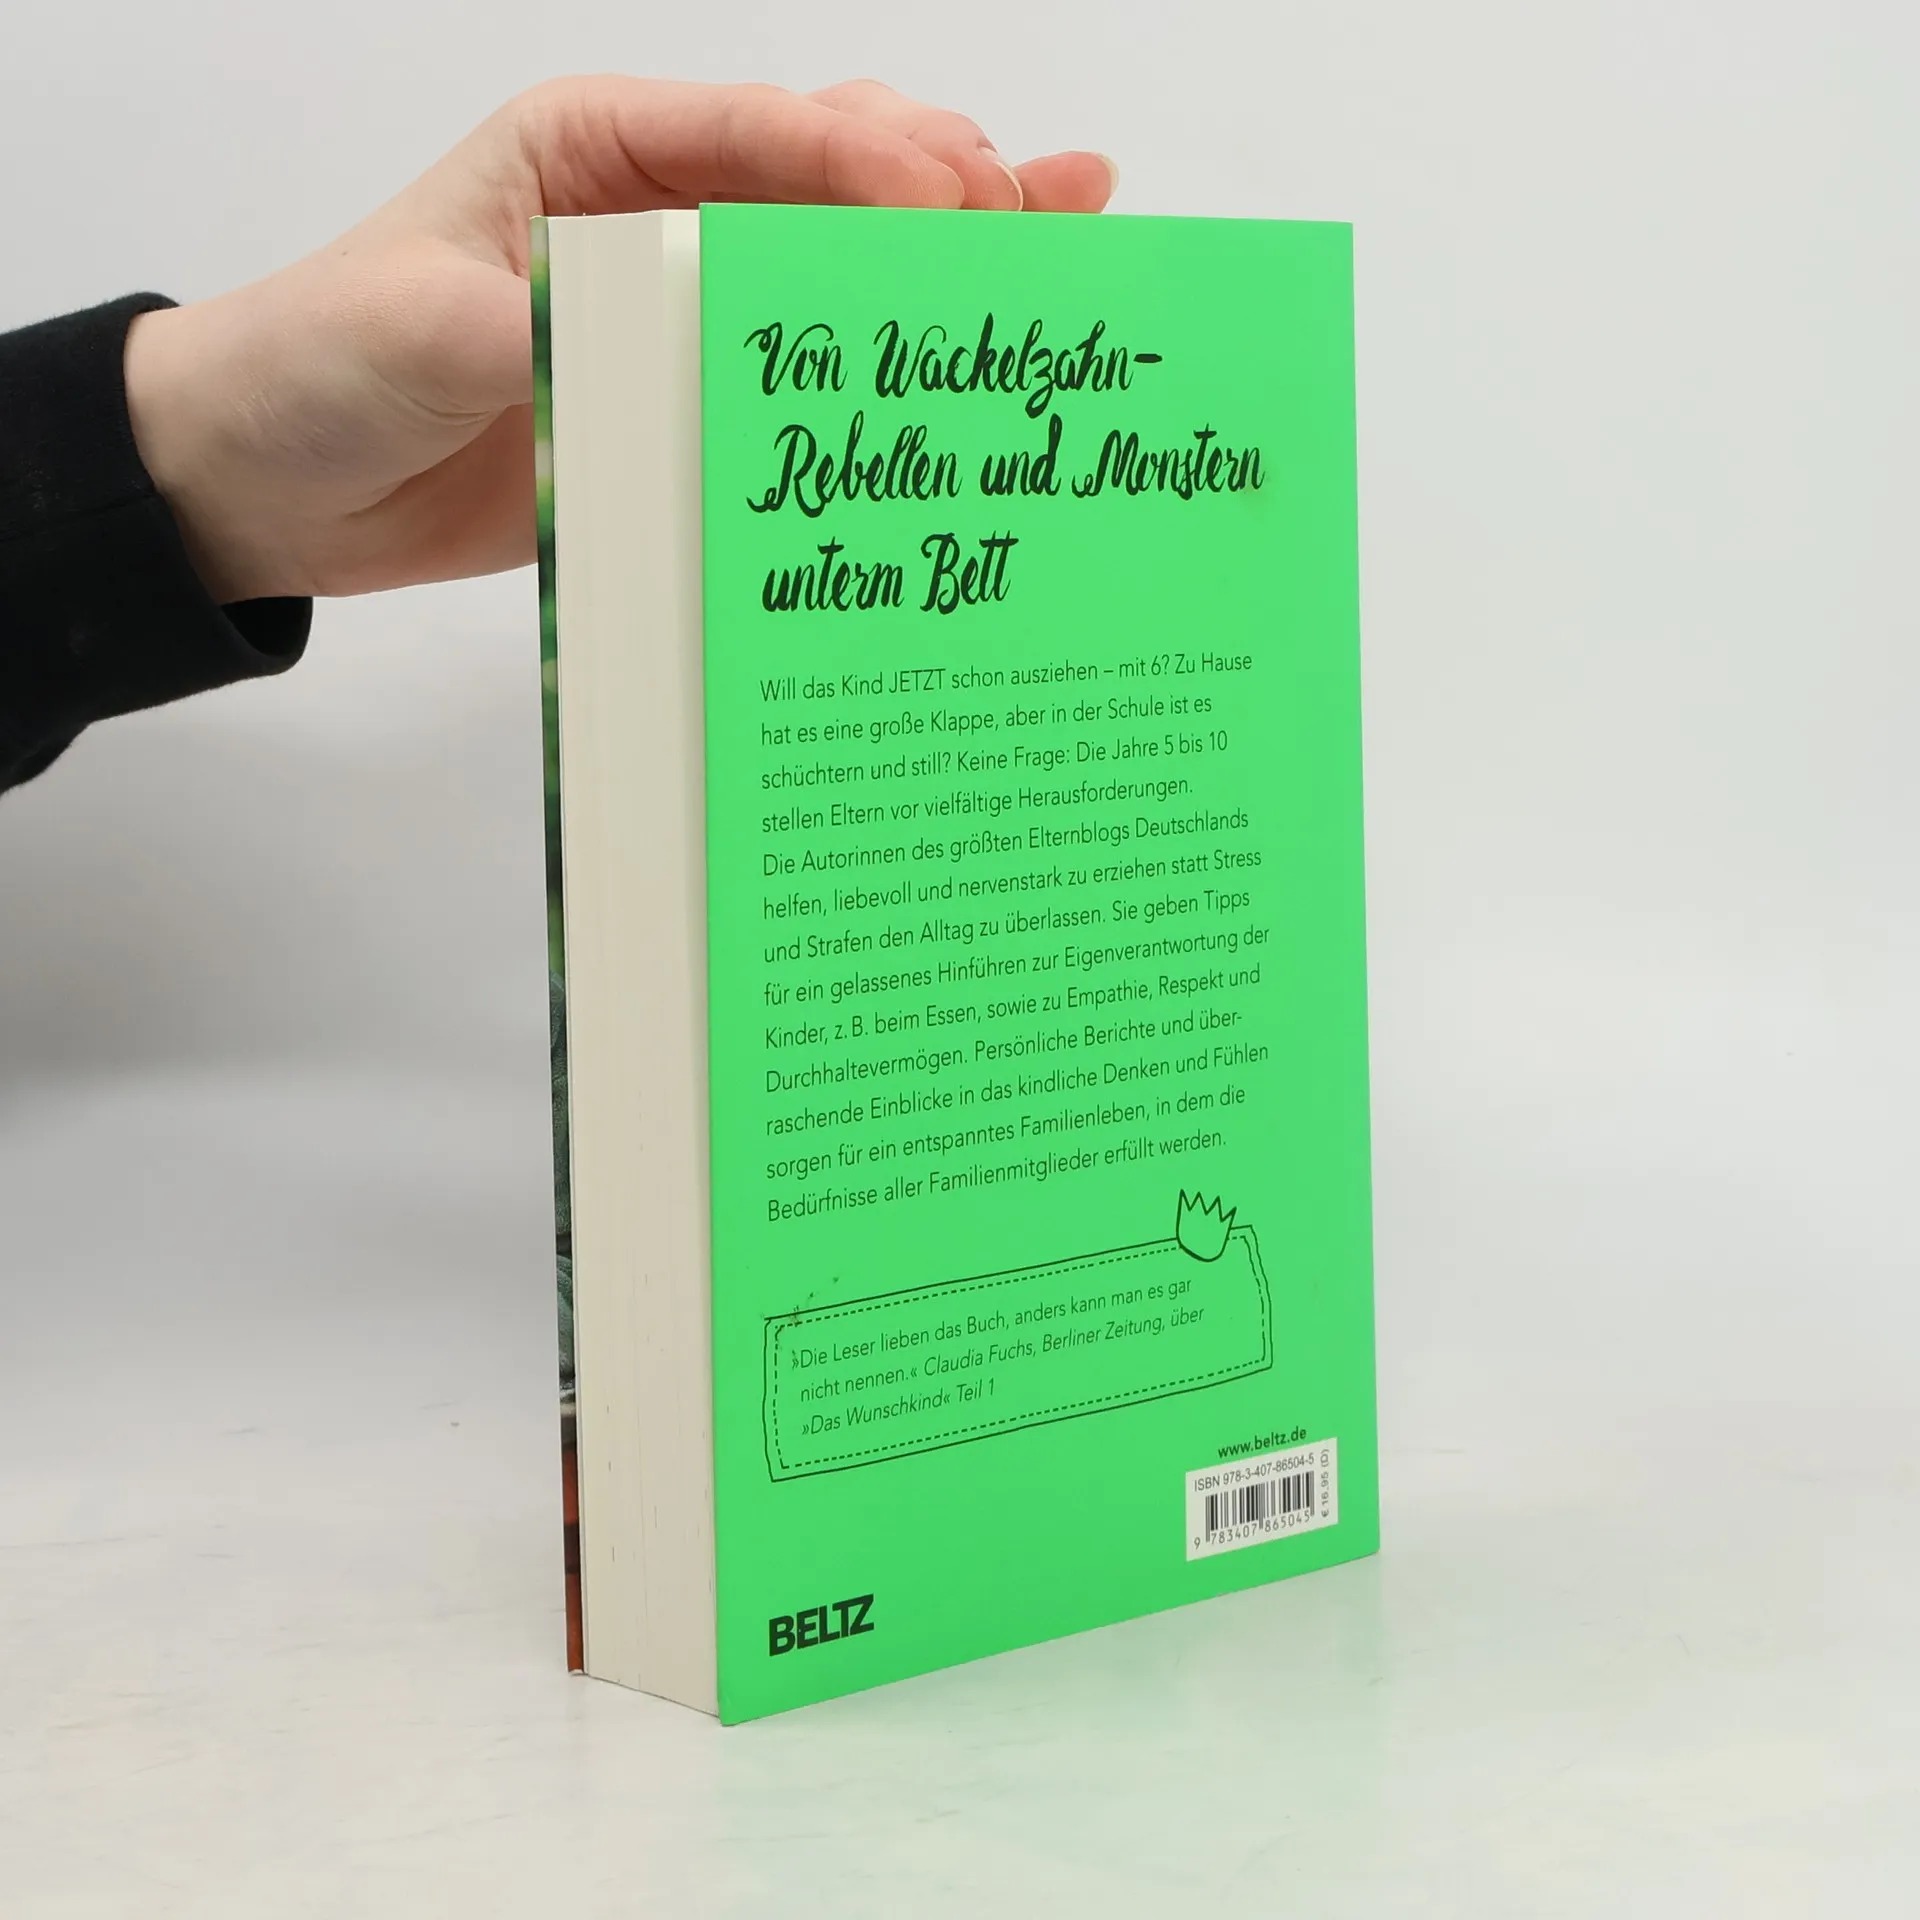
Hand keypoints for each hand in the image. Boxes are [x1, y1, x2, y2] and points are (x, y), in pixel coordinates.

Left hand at [123, 77, 1116, 605]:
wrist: (269, 481)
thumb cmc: (322, 364)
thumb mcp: (430, 330)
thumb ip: (567, 331)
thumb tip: (698, 352)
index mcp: (593, 152)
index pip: (760, 133)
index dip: (871, 163)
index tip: (962, 207)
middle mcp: (653, 214)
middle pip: (830, 176)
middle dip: (948, 188)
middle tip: (1061, 215)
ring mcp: (676, 308)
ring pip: (837, 266)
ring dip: (947, 256)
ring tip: (1069, 240)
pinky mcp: (678, 397)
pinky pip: (796, 374)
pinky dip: (879, 369)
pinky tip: (961, 362)